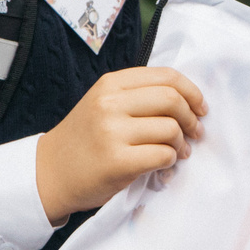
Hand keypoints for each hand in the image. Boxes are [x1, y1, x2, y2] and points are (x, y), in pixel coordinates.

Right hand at [34, 67, 208, 222]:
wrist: (49, 172)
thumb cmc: (83, 139)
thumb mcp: (102, 103)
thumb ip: (137, 95)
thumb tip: (186, 99)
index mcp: (110, 85)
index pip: (166, 76)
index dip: (191, 91)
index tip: (200, 106)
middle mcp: (110, 104)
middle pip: (172, 100)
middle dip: (192, 117)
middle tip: (195, 131)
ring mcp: (112, 133)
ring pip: (170, 129)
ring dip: (182, 143)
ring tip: (179, 151)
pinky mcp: (117, 162)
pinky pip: (163, 155)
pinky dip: (170, 161)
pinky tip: (164, 164)